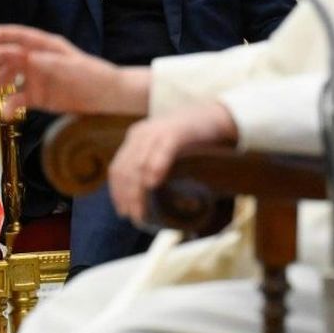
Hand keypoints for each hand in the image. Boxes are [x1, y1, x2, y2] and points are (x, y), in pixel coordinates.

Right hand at [0, 24, 150, 119]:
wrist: (108, 97)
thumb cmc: (93, 75)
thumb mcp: (73, 67)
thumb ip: (49, 63)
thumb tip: (28, 58)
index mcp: (44, 45)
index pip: (17, 36)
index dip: (0, 36)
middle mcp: (36, 60)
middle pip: (7, 56)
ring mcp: (36, 79)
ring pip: (9, 78)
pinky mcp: (38, 97)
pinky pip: (19, 99)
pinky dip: (10, 105)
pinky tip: (4, 111)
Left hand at [108, 102, 238, 224]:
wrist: (216, 115)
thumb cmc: (191, 138)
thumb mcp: (164, 149)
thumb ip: (153, 165)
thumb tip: (148, 196)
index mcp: (136, 138)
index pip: (118, 168)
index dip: (117, 192)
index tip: (122, 212)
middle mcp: (141, 134)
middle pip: (126, 169)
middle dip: (126, 196)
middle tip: (134, 218)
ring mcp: (157, 131)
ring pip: (139, 163)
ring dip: (137, 190)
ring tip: (141, 212)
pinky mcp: (176, 131)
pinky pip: (162, 150)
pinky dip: (155, 167)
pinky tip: (152, 184)